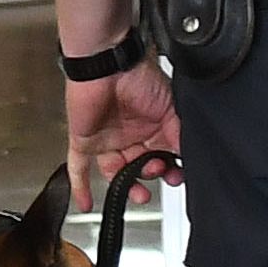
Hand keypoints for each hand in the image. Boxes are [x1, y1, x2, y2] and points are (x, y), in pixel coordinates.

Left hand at [66, 65, 179, 211]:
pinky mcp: (84, 141)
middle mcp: (129, 134)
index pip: (161, 155)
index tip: (176, 176)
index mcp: (150, 125)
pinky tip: (87, 203)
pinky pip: (80, 168)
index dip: (168, 168)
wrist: (107, 63)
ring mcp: (106, 139)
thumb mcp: (170, 106)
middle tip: (156, 175)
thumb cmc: (138, 75)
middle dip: (150, 176)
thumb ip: (178, 133)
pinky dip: (81, 187)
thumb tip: (187, 156)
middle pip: (139, 166)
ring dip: (127, 186)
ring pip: (116, 172)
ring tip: (137, 194)